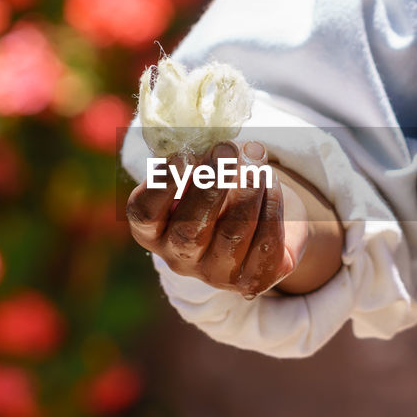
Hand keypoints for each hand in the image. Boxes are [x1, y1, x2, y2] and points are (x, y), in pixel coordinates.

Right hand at [126, 141, 343, 296]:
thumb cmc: (218, 185)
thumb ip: (196, 154)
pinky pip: (265, 245)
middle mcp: (178, 257)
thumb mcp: (200, 167)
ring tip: (257, 161)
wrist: (259, 217)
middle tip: (227, 149)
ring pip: (232, 235)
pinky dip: (271, 208)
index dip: (162, 185)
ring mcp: (215, 275)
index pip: (145, 213)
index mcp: (152, 229)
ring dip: (248, 191)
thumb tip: (209, 135)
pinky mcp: (252, 281)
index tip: (183, 155)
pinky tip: (272, 184)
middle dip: (211, 186)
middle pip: (190, 230)